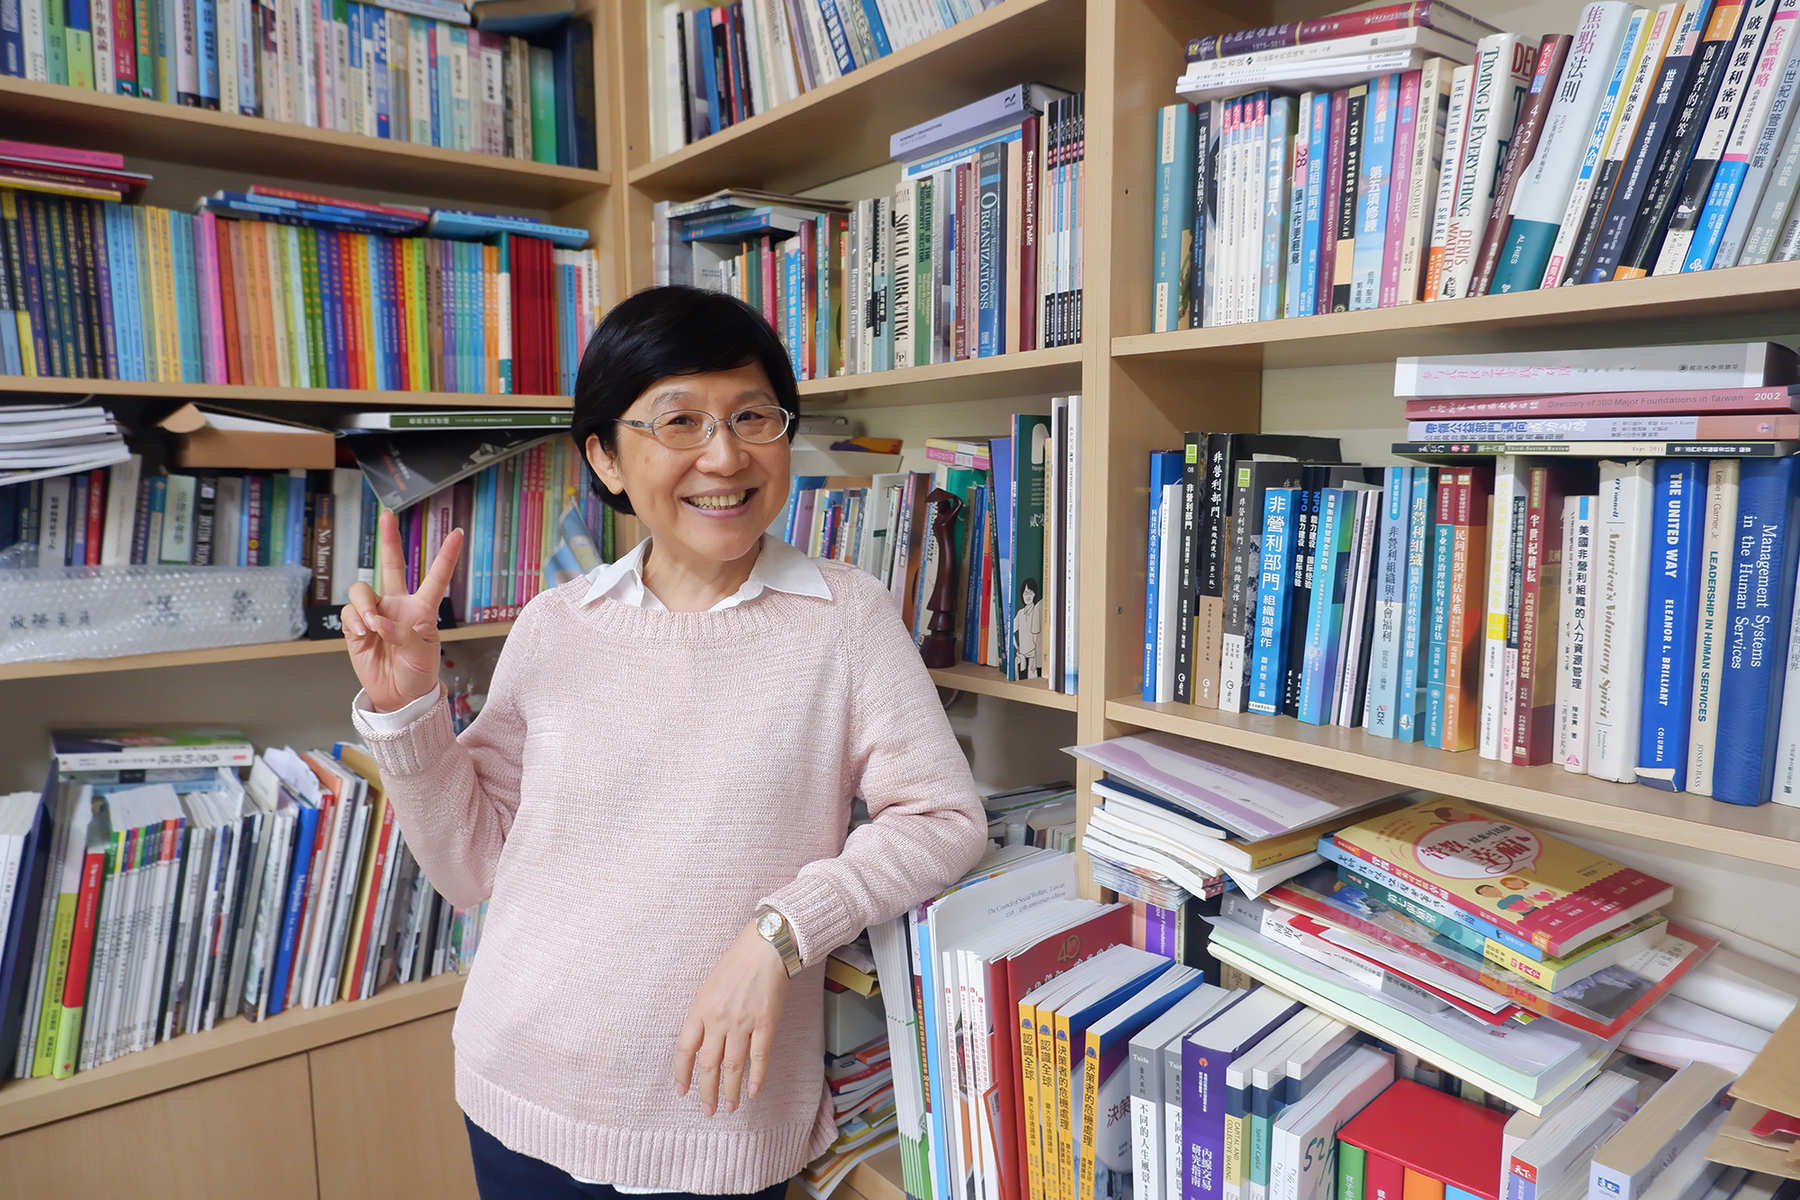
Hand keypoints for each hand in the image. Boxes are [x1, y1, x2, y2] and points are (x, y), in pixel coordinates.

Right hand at [342, 511, 464, 713]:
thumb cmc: (418, 673)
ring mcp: (375, 613)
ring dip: (364, 604)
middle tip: (387, 515)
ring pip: (362, 589)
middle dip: (389, 539)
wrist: (399, 696)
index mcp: (423, 609)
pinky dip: (355, 620)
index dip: (447, 556)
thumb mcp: (424, 655)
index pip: (436, 577)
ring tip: (372, 625)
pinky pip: (349, 613)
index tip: (458, 533)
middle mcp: (398, 604)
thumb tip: (381, 622)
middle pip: (392, 565)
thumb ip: (406, 635)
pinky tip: (364, 633)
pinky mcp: (355, 626)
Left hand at [674, 920, 789, 1116]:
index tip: (683, 1092)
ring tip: (729, 1107)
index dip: (682, 1074)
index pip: (685, 1050)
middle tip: (708, 1110)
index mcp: (700, 1009)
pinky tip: (752, 1091)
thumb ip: (703, 1016)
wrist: (765, 947)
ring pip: (732, 1066)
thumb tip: (700, 1045)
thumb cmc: (736, 965)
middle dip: (706, 1092)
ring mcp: (742, 1022)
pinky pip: (759, 1056)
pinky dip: (756, 1076)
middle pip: (708, 1064)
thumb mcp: (708, 988)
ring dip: (730, 1090)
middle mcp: (718, 1018)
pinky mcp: (765, 1022)